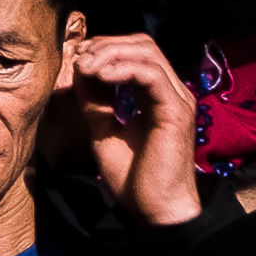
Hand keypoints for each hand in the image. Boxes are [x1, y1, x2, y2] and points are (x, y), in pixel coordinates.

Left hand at [72, 34, 201, 225]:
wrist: (153, 210)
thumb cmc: (134, 178)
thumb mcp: (103, 131)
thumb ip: (95, 102)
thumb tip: (80, 73)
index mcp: (157, 95)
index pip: (136, 52)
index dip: (106, 48)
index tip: (78, 58)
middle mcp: (171, 92)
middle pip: (143, 44)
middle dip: (107, 45)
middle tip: (80, 58)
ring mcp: (177, 99)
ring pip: (147, 53)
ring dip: (110, 55)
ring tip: (86, 67)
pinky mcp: (176, 111)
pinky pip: (151, 75)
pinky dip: (122, 70)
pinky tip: (100, 77)